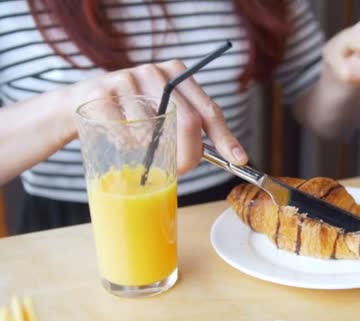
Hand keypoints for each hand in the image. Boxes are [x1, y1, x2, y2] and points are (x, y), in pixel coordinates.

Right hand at [64, 60, 247, 173]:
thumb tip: (220, 158)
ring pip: (154, 132)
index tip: (239, 159)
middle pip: (188, 121)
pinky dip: (126, 146)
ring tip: (136, 142)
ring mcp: (127, 79)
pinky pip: (125, 135)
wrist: (80, 102)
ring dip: (149, 150)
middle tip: (180, 169)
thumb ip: (187, 129)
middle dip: (189, 154)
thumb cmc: (131, 114)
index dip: (225, 137)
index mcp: (178, 75)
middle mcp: (156, 73)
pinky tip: (117, 136)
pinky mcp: (101, 93)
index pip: (209, 110)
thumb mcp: (162, 113)